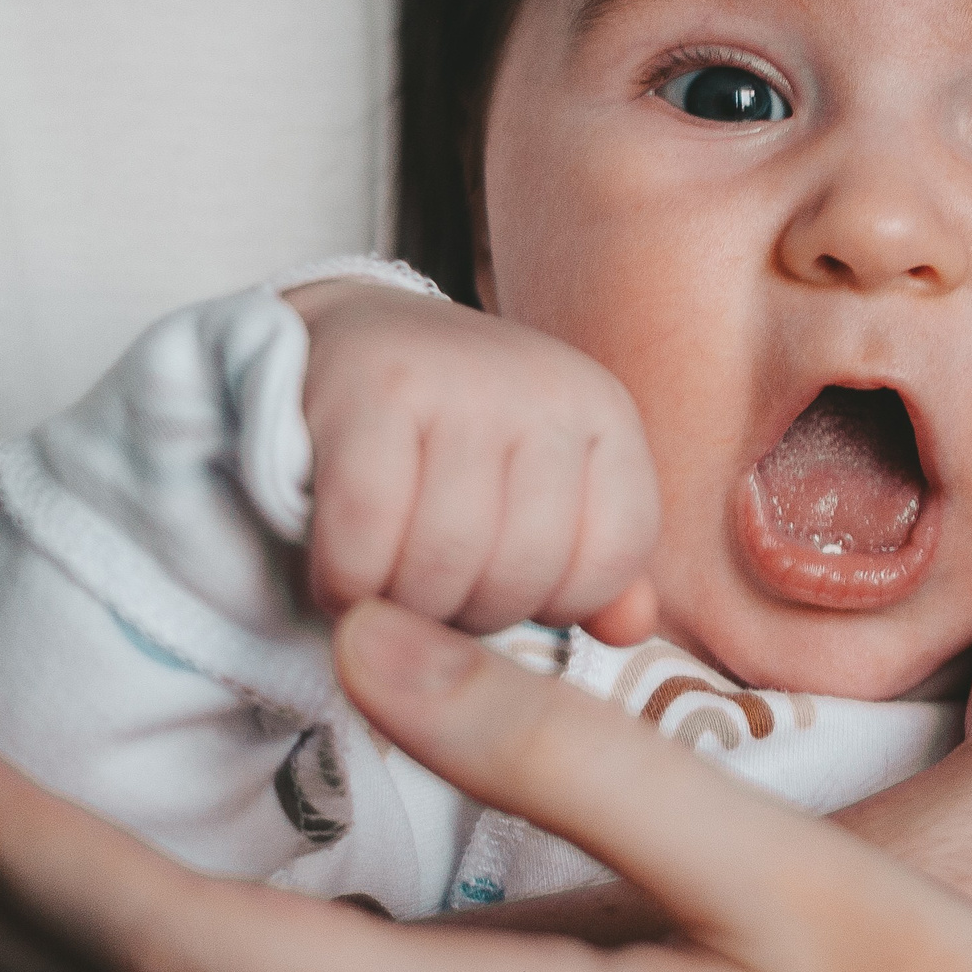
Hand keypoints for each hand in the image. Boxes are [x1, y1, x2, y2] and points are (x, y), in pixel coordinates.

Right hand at [286, 281, 656, 637]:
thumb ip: (589, 564)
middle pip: (526, 569)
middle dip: (467, 613)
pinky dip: (347, 580)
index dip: (556, 604)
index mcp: (603, 413)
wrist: (344, 343)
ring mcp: (461, 380)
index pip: (616, 554)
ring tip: (384, 587)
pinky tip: (339, 580)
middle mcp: (546, 386)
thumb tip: (632, 628)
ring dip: (403, 606)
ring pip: (447, 557)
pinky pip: (367, 530)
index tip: (501, 585)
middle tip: (428, 595)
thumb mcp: (536, 492)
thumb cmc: (445, 442)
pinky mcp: (372, 386)